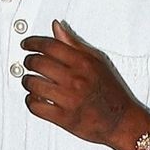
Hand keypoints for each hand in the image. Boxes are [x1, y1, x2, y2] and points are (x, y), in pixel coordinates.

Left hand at [19, 19, 144, 149]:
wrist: (122, 121)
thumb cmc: (112, 92)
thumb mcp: (97, 61)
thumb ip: (74, 44)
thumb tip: (57, 28)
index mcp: (83, 64)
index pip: (49, 46)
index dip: (33, 43)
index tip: (27, 44)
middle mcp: (75, 80)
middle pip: (37, 63)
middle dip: (28, 61)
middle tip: (28, 63)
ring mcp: (68, 99)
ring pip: (33, 84)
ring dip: (27, 81)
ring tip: (31, 81)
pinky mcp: (64, 118)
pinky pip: (36, 107)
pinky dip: (31, 101)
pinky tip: (36, 98)